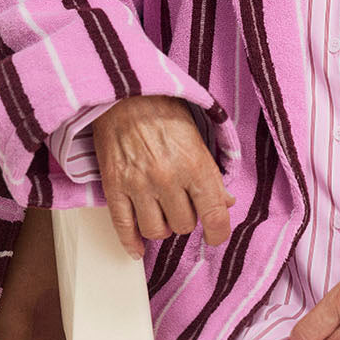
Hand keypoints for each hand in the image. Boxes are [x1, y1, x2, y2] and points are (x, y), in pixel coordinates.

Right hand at [91, 95, 235, 258]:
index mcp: (194, 163)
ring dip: (162, 226)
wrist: (124, 93)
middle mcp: (167, 177)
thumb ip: (211, 172)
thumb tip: (225, 202)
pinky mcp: (114, 186)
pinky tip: (137, 247)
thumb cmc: (162, 109)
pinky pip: (123, 228)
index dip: (218, 231)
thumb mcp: (196, 136)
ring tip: (162, 211)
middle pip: (184, 225)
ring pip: (156, 231)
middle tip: (183, 202)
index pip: (214, 215)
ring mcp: (138, 184)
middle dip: (187, 218)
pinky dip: (131, 243)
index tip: (216, 234)